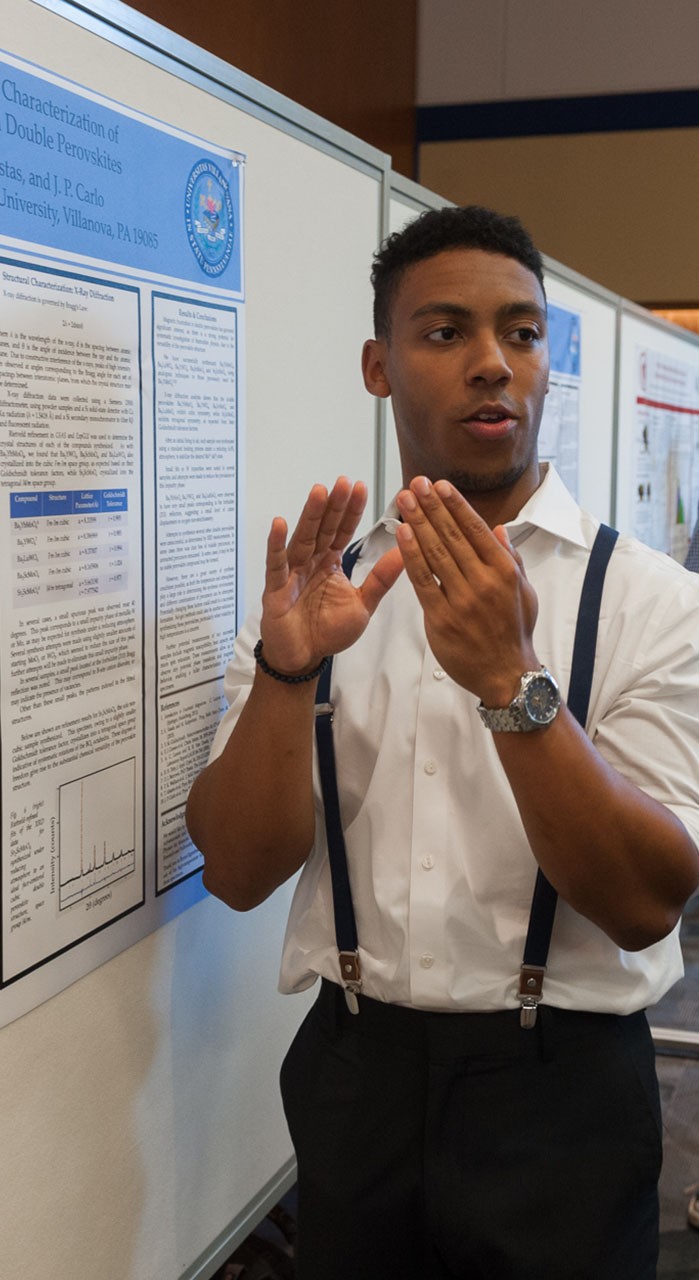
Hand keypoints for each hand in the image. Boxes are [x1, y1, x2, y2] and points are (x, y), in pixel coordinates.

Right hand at [260, 476, 402, 673]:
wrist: (304, 657)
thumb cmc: (327, 631)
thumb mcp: (363, 604)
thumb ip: (381, 578)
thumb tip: (406, 551)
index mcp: (330, 562)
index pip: (342, 530)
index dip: (351, 510)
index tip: (360, 487)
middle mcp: (310, 562)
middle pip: (323, 528)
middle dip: (334, 505)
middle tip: (343, 481)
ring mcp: (292, 573)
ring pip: (302, 538)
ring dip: (310, 515)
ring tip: (319, 491)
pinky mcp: (276, 589)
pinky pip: (276, 564)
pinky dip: (276, 544)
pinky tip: (280, 523)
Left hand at [395, 477, 538, 702]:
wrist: (506, 675)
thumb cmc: (515, 632)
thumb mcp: (524, 592)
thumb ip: (511, 559)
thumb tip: (499, 529)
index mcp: (504, 571)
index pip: (475, 529)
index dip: (455, 505)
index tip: (439, 485)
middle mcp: (484, 582)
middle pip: (452, 536)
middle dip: (431, 506)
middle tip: (415, 483)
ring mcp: (462, 600)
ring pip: (435, 553)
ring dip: (418, 522)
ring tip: (404, 500)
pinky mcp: (441, 618)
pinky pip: (423, 580)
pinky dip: (411, 555)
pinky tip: (401, 534)